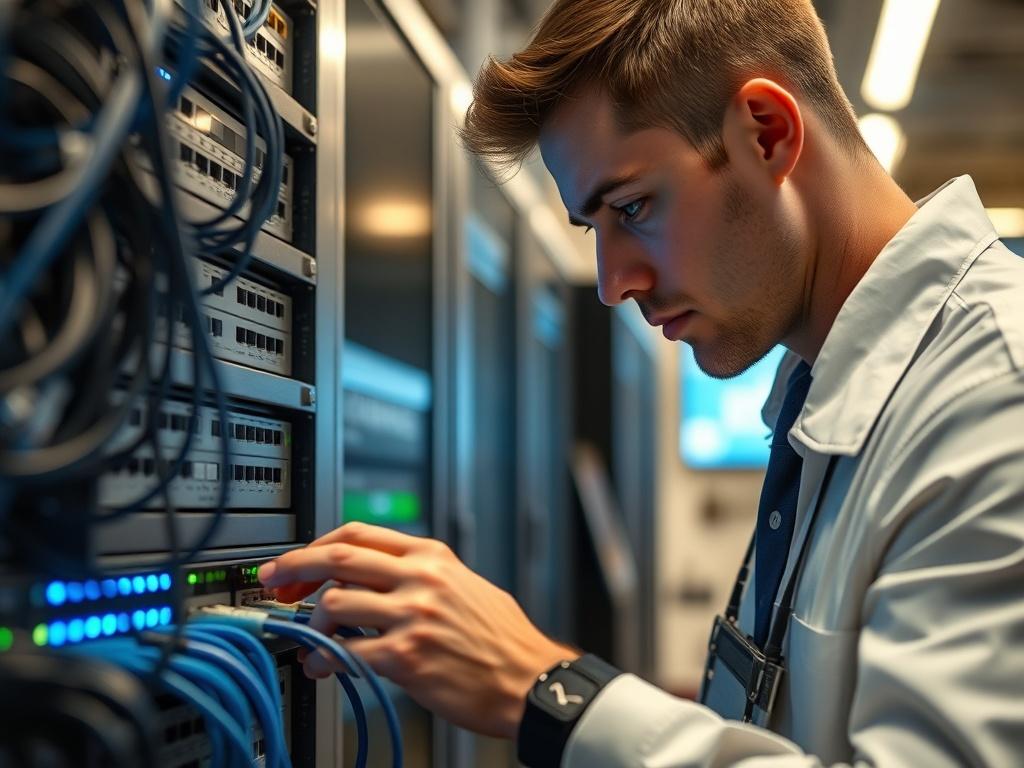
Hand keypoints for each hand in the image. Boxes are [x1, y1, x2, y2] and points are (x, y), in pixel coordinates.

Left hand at [258, 522, 576, 738]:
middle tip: (274, 581)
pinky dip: (324, 659)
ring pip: (335, 603)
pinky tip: (322, 666)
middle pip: (338, 557)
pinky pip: (347, 651)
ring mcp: (413, 616)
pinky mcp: (407, 656)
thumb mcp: (464, 585)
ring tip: (313, 640)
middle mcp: (420, 578)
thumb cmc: (502, 638)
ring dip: (311, 624)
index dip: (317, 545)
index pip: (359, 533)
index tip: (296, 559)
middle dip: (294, 568)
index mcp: (432, 556)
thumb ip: (419, 575)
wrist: (530, 678)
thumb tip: (374, 576)